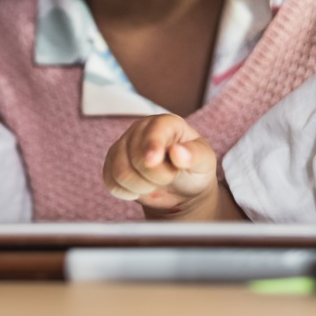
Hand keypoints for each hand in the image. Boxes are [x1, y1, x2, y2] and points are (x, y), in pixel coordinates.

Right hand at [103, 115, 218, 218]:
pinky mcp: (112, 163)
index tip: (153, 161)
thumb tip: (177, 151)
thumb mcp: (205, 162)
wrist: (182, 189)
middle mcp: (141, 129)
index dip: (152, 145)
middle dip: (155, 176)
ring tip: (155, 184)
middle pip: (135, 156)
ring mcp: (124, 145)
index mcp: (166, 123)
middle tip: (170, 177)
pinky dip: (126, 192)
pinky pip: (110, 181)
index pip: (154, 131)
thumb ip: (194, 155)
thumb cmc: (195, 170)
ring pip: (120, 170)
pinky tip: (140, 189)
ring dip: (140, 186)